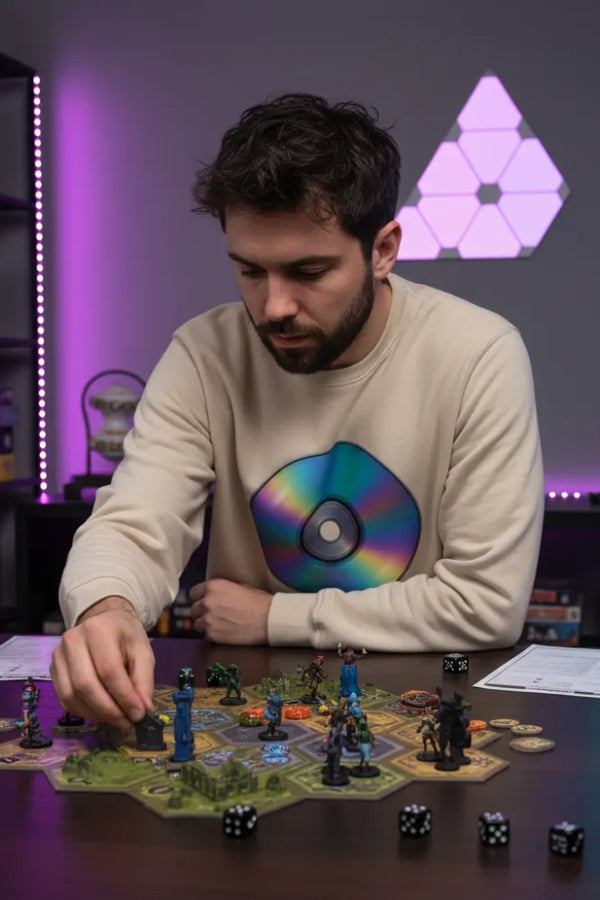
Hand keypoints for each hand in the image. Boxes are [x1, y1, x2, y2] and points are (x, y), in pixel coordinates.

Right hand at [50, 596, 154, 729]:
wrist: (104, 623)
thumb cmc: (125, 637)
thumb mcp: (143, 653)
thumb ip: (144, 681)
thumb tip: (143, 711)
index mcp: (99, 629)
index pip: (108, 670)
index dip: (124, 696)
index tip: (139, 715)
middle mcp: (73, 640)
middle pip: (85, 685)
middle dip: (108, 710)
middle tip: (127, 722)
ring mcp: (58, 655)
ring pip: (72, 695)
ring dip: (96, 714)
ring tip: (116, 719)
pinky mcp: (52, 669)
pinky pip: (65, 699)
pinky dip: (84, 712)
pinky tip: (101, 712)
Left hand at [188, 578, 272, 644]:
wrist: (268, 619)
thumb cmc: (258, 602)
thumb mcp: (238, 587)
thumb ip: (220, 591)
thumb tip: (211, 596)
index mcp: (213, 586)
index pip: (193, 593)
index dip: (199, 598)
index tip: (204, 602)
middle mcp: (207, 602)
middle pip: (193, 610)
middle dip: (202, 613)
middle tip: (214, 615)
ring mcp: (208, 620)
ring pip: (197, 624)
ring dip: (205, 625)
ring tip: (220, 625)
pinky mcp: (212, 635)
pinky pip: (205, 636)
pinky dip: (213, 635)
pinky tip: (225, 632)